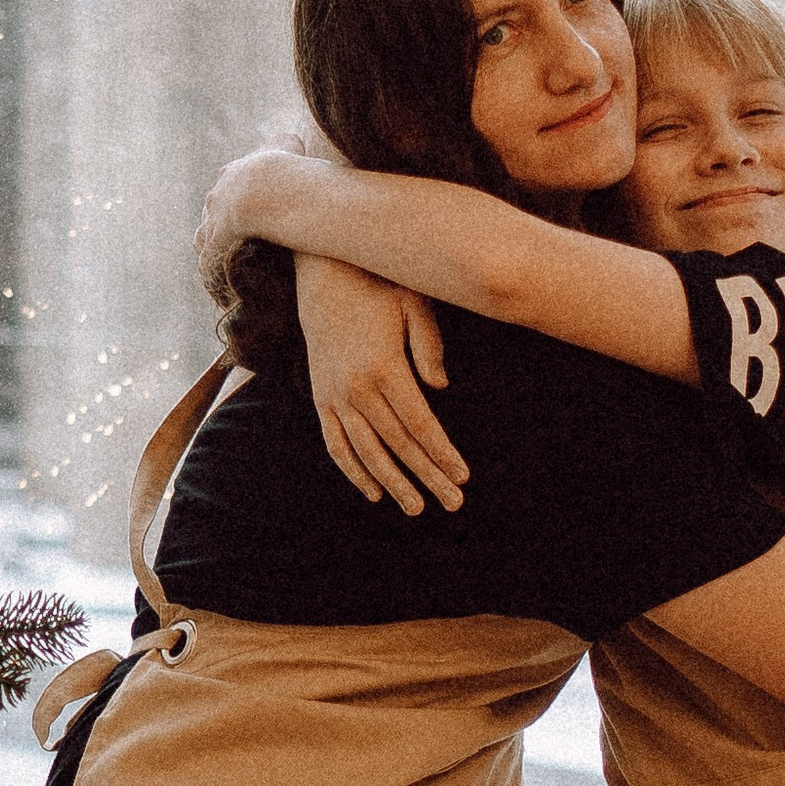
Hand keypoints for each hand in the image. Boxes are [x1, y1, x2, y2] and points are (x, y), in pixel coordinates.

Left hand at [195, 142, 302, 298]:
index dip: (237, 195)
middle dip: (220, 219)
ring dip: (211, 245)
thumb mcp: (288, 146)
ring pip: (205, 234)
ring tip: (221, 258)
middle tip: (234, 232)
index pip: (229, 183)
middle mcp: (218, 194)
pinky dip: (212, 268)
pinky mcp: (217, 241)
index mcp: (233, 172)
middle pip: (214, 208)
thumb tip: (295, 139)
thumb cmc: (286, 165)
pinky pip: (210, 258)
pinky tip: (216, 279)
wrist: (270, 187)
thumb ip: (289, 143)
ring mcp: (215, 218)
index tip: (246, 204)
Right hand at [296, 257, 466, 513]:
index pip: (420, 425)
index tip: (464, 476)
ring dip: (393, 483)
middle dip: (428, 476)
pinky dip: (353, 471)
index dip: (442, 454)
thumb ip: (430, 345)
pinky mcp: (320, 399)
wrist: (323, 278)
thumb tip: (441, 388)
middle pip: (398, 445)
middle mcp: (356, 388)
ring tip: (417, 508)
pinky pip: (336, 444)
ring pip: (366, 452)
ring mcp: (335, 396)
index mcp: (384, 368)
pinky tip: (375, 492)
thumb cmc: (380, 289)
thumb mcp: (413, 305)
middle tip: (454, 503)